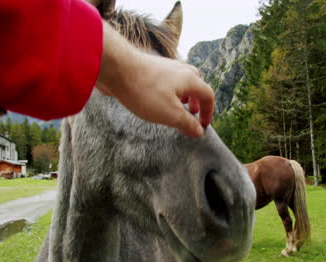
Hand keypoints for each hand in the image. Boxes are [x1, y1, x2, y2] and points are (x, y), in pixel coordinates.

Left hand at [96, 21, 213, 137]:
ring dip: (182, 95)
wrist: (116, 68)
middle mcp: (180, 69)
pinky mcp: (149, 68)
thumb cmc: (145, 91)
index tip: (203, 125)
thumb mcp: (169, 114)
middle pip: (196, 83)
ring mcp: (164, 67)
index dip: (208, 111)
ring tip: (175, 107)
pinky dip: (168, 91)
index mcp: (190, 79)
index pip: (208, 95)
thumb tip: (199, 131)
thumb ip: (186, 123)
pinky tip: (156, 99)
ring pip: (180, 80)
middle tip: (191, 113)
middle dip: (196, 101)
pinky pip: (165, 79)